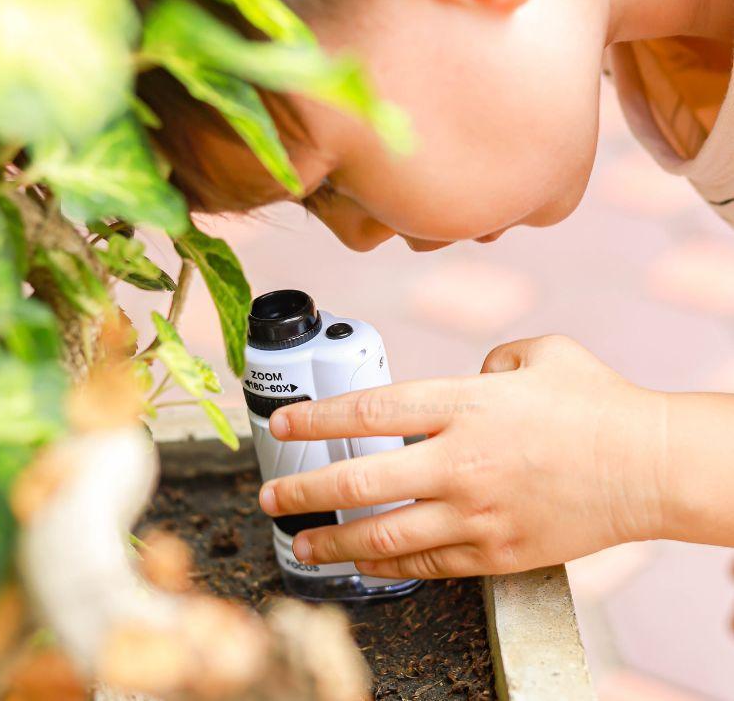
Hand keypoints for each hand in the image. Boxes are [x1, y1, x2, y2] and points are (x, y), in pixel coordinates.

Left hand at [259, 335, 667, 578]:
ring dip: (335, 545)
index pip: (371, 411)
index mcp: (466, 405)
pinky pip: (430, 563)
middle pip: (361, 482)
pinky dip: (392, 566)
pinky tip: (367, 567)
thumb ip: (490, 360)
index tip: (284, 424)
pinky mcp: (498, 553)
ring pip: (385, 537)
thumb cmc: (597, 403)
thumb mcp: (540, 354)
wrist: (651, 465)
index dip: (318, 418)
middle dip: (305, 492)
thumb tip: (467, 377)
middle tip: (270, 499)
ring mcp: (477, 513)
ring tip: (301, 547)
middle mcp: (461, 461)